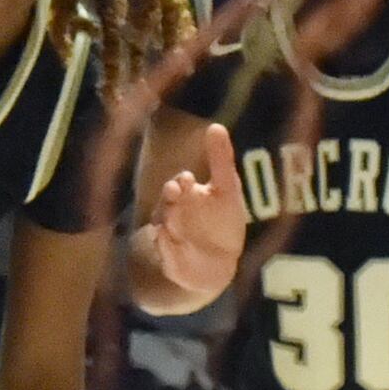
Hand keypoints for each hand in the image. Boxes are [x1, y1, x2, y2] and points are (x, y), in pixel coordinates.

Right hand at [137, 123, 246, 308]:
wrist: (217, 264)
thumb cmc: (221, 222)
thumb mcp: (227, 190)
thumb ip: (221, 160)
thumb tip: (215, 125)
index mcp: (188, 194)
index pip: (181, 183)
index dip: (182, 182)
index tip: (188, 179)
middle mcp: (175, 211)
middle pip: (167, 202)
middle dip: (170, 198)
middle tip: (175, 192)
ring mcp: (170, 233)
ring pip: (163, 224)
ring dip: (167, 220)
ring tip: (170, 222)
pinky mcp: (168, 255)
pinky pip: (162, 249)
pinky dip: (163, 246)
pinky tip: (167, 242)